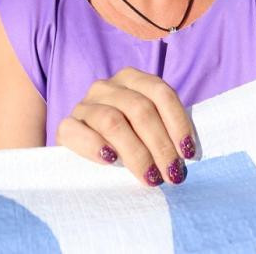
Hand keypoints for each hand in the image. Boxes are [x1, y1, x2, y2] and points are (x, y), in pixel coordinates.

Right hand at [56, 68, 193, 186]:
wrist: (86, 147)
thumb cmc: (128, 138)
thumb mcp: (148, 128)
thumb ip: (165, 130)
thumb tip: (188, 153)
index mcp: (132, 78)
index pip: (160, 93)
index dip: (178, 122)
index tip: (188, 152)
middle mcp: (107, 86)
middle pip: (140, 109)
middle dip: (161, 145)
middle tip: (172, 174)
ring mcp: (84, 104)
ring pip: (113, 121)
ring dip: (136, 153)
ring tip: (150, 177)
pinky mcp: (66, 125)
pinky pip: (77, 131)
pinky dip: (95, 146)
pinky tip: (110, 160)